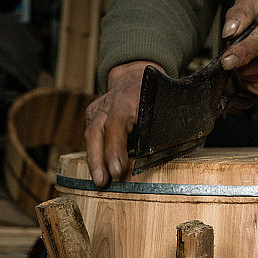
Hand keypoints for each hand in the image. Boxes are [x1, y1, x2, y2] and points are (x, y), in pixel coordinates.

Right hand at [85, 60, 165, 186]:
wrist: (134, 76)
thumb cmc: (153, 95)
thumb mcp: (163, 106)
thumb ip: (160, 127)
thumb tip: (166, 152)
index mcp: (128, 99)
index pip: (117, 123)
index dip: (115, 148)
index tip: (117, 170)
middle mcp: (109, 103)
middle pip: (97, 131)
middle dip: (98, 159)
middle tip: (102, 182)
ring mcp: (98, 109)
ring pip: (91, 135)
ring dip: (94, 161)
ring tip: (99, 181)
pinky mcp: (93, 115)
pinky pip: (92, 136)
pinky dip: (95, 155)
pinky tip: (99, 172)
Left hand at [221, 0, 257, 96]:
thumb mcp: (256, 0)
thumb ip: (240, 12)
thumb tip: (229, 32)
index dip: (243, 53)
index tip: (227, 62)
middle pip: (249, 65)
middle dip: (239, 56)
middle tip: (247, 42)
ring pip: (249, 77)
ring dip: (244, 67)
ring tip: (256, 52)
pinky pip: (254, 87)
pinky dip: (251, 77)